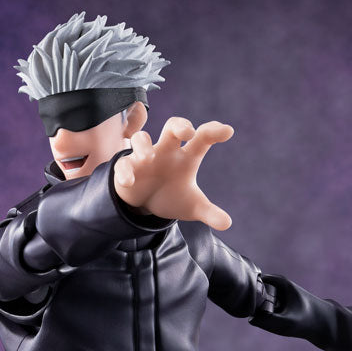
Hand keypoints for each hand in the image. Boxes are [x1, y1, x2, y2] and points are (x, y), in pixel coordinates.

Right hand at [113, 117, 233, 229]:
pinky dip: (124, 172)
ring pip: (141, 139)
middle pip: (173, 127)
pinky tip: (129, 182)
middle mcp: (166, 151)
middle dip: (180, 126)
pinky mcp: (126, 168)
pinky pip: (123, 165)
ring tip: (148, 158)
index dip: (213, 131)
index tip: (228, 131)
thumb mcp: (193, 206)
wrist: (146, 203)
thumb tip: (227, 224)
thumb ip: (210, 213)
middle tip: (188, 132)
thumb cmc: (172, 196)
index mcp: (186, 157)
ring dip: (143, 145)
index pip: (202, 138)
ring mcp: (144, 157)